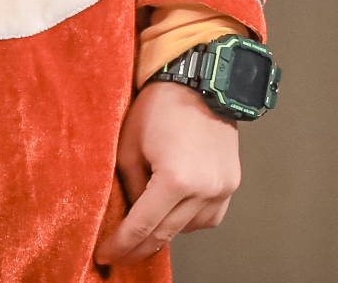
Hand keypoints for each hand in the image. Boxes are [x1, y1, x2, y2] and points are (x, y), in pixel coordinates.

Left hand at [92, 80, 242, 267]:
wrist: (200, 82)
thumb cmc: (161, 107)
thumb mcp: (128, 149)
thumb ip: (128, 189)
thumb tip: (126, 218)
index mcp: (175, 179)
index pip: (140, 228)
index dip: (119, 246)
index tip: (105, 255)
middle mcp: (204, 187)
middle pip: (164, 234)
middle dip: (137, 248)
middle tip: (119, 253)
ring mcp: (222, 187)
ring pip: (186, 229)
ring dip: (165, 231)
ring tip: (147, 223)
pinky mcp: (231, 182)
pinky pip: (208, 217)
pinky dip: (190, 219)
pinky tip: (175, 210)